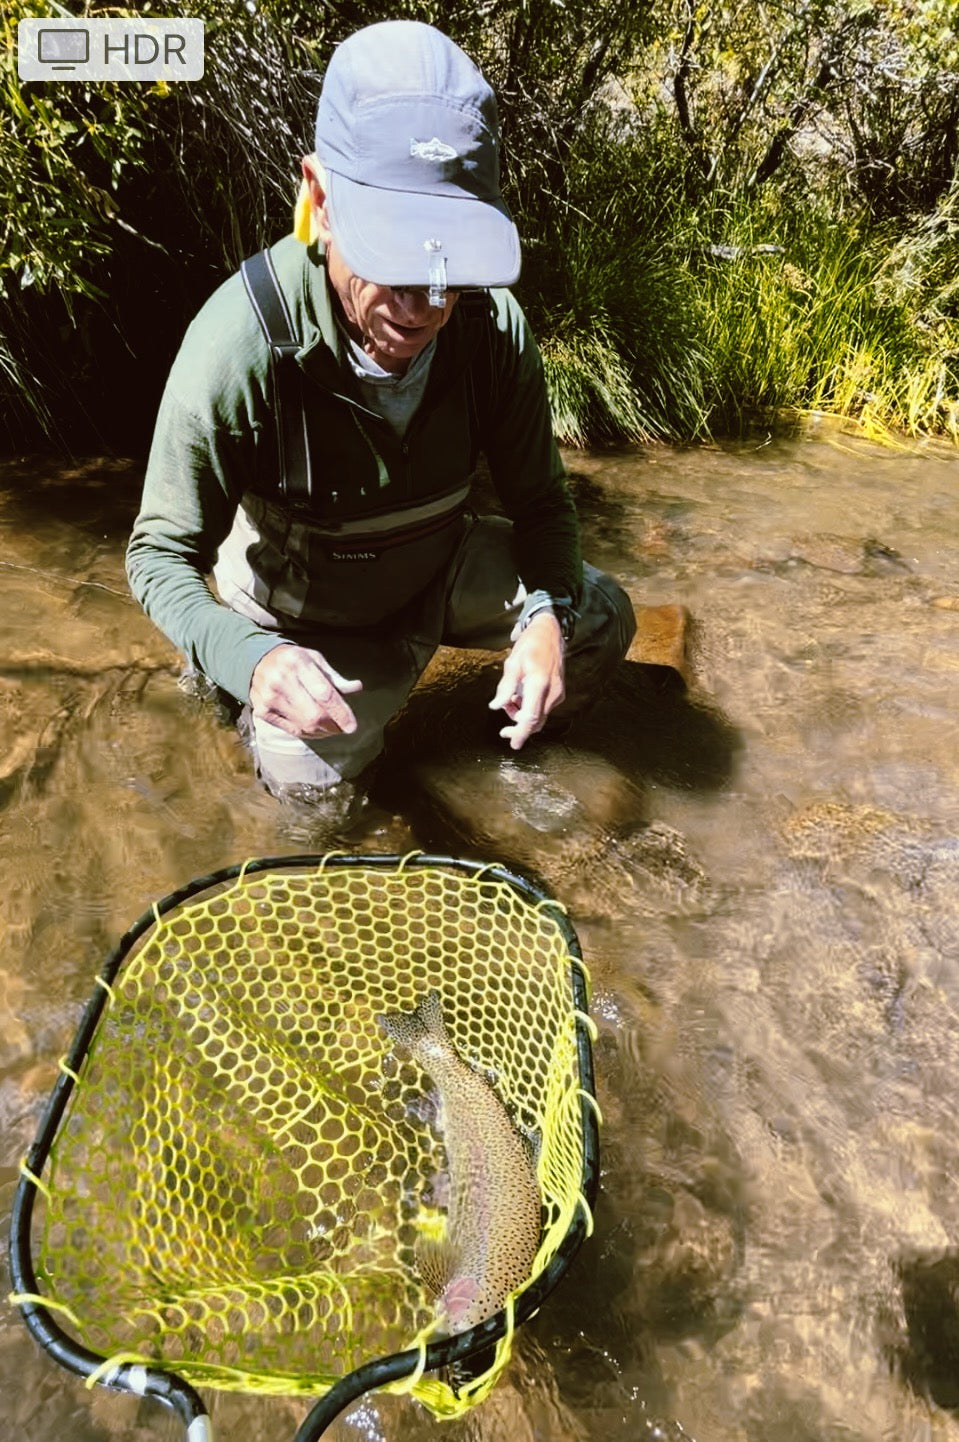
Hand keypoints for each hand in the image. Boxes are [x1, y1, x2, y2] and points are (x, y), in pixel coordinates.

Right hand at [250, 644, 361, 738]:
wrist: (256, 662)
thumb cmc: (292, 660)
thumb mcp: (314, 659)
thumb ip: (334, 677)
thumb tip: (356, 688)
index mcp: (297, 663)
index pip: (324, 694)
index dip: (340, 712)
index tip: (352, 726)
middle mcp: (281, 680)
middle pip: (314, 714)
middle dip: (333, 725)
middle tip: (343, 727)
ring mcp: (270, 698)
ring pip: (304, 725)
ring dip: (323, 731)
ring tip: (332, 727)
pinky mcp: (262, 711)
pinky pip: (292, 730)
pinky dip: (309, 733)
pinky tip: (316, 729)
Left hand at [489, 611, 565, 750]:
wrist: (550, 632)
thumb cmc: (530, 644)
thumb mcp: (512, 663)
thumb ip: (505, 687)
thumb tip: (496, 706)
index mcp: (539, 684)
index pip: (531, 717)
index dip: (521, 733)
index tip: (512, 743)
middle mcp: (552, 691)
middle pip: (536, 721)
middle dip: (519, 726)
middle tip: (504, 729)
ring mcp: (558, 692)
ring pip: (539, 715)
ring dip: (523, 715)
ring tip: (510, 701)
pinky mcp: (559, 692)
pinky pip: (544, 708)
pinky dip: (531, 708)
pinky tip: (521, 696)